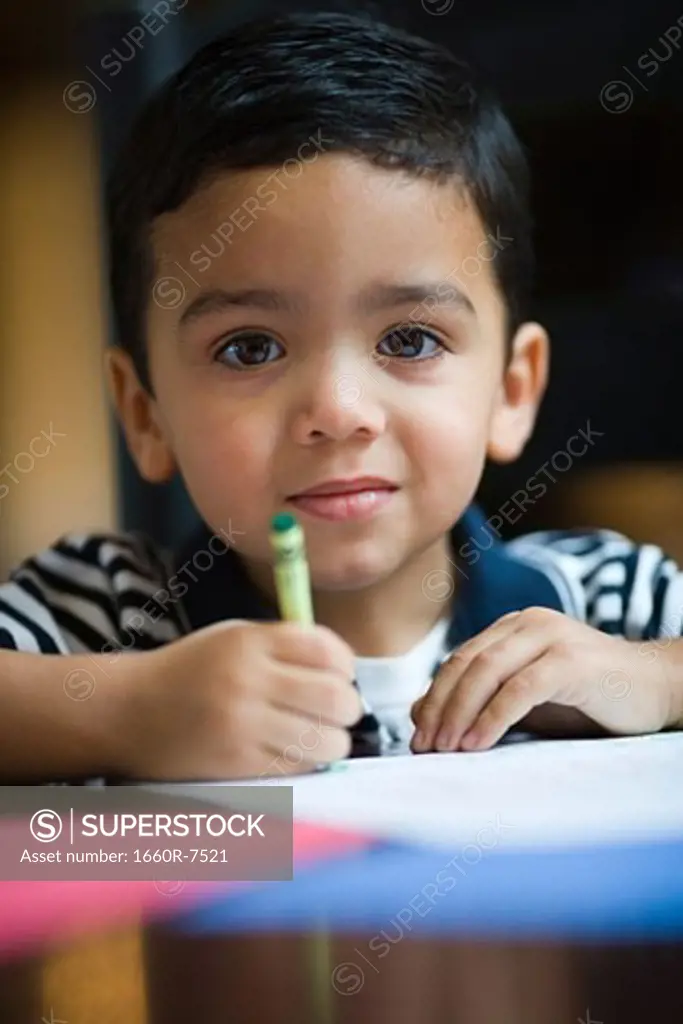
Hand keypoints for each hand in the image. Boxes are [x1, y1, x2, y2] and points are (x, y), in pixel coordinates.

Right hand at [117, 620, 361, 779]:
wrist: (128, 711)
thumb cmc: (191, 671)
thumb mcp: (234, 638)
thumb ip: (285, 645)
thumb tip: (345, 668)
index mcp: (249, 642)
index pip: (327, 650)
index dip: (346, 665)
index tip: (342, 675)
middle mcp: (248, 680)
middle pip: (335, 697)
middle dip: (349, 706)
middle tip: (341, 710)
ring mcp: (242, 725)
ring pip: (325, 740)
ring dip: (334, 741)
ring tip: (322, 736)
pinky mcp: (237, 764)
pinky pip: (298, 767)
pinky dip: (308, 762)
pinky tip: (296, 752)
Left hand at [410, 607, 673, 752]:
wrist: (658, 689)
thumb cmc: (591, 699)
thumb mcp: (527, 701)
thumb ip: (480, 700)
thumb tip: (419, 714)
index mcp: (514, 627)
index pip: (459, 659)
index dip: (433, 697)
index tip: (417, 737)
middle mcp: (529, 623)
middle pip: (467, 663)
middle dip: (439, 706)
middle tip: (424, 747)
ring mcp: (551, 637)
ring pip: (487, 671)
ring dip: (459, 712)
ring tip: (446, 749)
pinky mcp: (572, 661)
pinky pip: (520, 688)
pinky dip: (493, 717)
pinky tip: (478, 743)